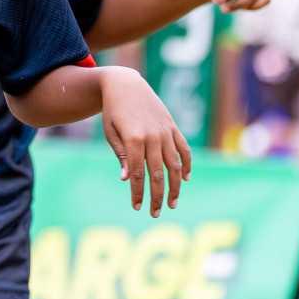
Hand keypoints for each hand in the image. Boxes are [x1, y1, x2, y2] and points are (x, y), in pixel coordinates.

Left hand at [98, 66, 191, 217]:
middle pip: (157, 174)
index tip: (137, 207)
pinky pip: (184, 150)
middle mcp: (153, 137)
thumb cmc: (114, 110)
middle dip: (156, 196)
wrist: (126, 84)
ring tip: (172, 203)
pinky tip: (185, 180)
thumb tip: (126, 179)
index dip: (137, 192)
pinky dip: (187, 165)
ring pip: (175, 166)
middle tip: (154, 213)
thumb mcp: (111, 133)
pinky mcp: (173, 127)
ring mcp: (166, 132)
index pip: (136, 174)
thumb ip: (120, 156)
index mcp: (134, 139)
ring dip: (175, 187)